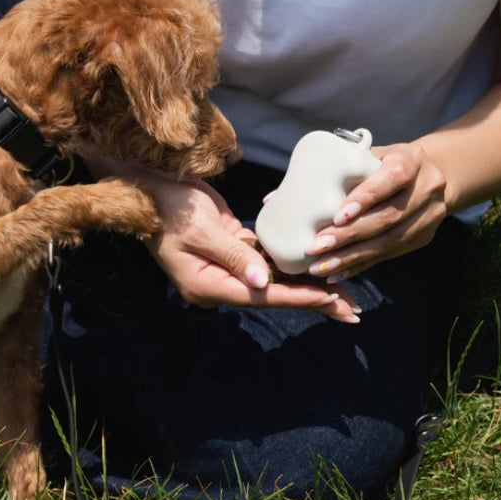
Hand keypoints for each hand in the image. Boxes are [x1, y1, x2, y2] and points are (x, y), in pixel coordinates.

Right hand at [142, 175, 359, 321]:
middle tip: (351, 311)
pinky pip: (267, 263)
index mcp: (207, 284)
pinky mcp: (233, 251)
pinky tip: (317, 268)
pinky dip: (291, 267)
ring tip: (344, 295)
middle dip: (313, 301)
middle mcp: (219, 283)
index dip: (297, 297)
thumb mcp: (202, 230)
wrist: (148, 188)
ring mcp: (226, 268)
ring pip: (275, 282)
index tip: (330, 298)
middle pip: (274, 296)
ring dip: (308, 285)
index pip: (261, 296)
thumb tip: (263, 282)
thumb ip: (234, 255)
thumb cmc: (170, 207)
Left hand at [304, 142, 448, 282]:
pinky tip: (337, 273)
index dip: (367, 197)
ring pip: (389, 241)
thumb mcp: (368, 156)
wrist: (428, 176)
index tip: (338, 216)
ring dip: (352, 257)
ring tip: (321, 266)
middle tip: (317, 246)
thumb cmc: (382, 163)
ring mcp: (428, 215)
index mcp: (412, 159)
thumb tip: (282, 197)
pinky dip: (360, 265)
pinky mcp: (422, 238)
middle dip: (350, 235)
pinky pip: (389, 255)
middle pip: (389, 216)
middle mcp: (427, 187)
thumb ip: (339, 170)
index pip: (393, 177)